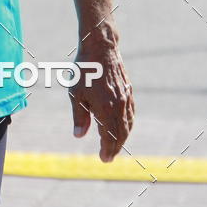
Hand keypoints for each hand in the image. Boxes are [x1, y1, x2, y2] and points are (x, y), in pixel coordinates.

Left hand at [69, 45, 133, 162]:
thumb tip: (79, 135)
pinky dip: (128, 124)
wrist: (100, 48)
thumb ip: (79, 116)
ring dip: (122, 137)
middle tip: (109, 156)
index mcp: (105, 109)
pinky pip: (130, 113)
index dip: (107, 150)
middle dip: (115, 147)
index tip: (104, 159)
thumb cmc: (84, 71)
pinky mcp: (128, 91)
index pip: (109, 137)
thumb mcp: (76, 94)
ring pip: (127, 124)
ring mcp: (125, 98)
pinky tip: (123, 127)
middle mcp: (119, 106)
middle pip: (121, 134)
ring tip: (115, 145)